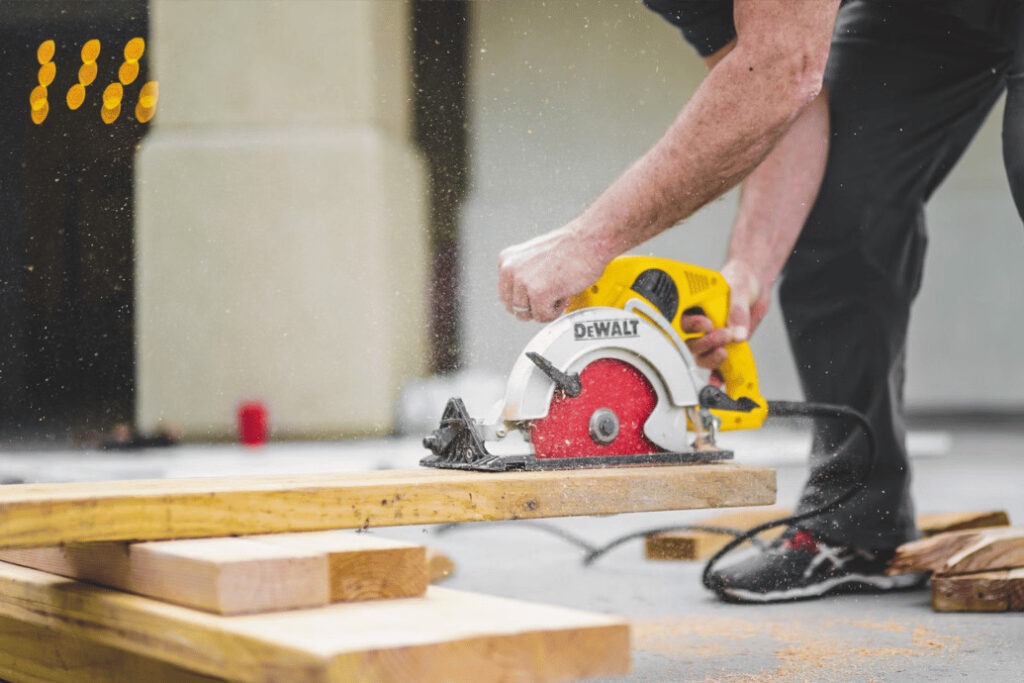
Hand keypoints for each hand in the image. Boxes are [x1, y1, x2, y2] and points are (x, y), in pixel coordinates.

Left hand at [497, 222, 612, 322]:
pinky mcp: (538, 294)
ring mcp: (523, 281)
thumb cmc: (569, 246)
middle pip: (514, 307)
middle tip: (549, 298)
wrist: (588, 240)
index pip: (505, 294)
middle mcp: (510, 269)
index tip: (536, 297)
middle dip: (532, 307)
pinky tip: (563, 296)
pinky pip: (542, 316)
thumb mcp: (534, 256)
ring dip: (544, 309)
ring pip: (527, 314)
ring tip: (558, 294)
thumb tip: (524, 294)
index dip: (524, 299)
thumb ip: (524, 274)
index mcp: (507, 260)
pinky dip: (555, 312)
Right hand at [680, 258, 770, 376]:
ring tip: (724, 352)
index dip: (691, 326)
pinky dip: (716, 377)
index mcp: (693, 306)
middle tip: (723, 335)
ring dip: (709, 357)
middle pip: (689, 343)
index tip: (707, 324)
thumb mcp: (740, 288)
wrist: (756, 287)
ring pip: (699, 356)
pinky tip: (718, 383)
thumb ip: (738, 310)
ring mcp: (709, 338)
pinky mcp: (722, 347)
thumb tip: (738, 333)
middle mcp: (698, 325)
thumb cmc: (741, 279)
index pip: (682, 321)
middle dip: (704, 343)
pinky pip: (715, 367)